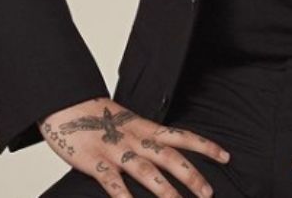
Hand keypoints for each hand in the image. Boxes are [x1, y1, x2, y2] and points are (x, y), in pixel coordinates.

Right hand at [40, 96, 232, 197]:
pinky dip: (123, 197)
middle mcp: (135, 138)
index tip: (225, 156)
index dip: (205, 146)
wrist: (66, 102)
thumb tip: (167, 152)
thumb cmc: (97, 116)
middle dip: (191, 176)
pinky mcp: (94, 160)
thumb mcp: (128, 121)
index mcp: (145, 127)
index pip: (181, 136)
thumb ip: (146, 136)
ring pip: (146, 171)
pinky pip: (111, 182)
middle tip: (208, 193)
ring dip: (165, 190)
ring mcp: (115, 149)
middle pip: (169, 157)